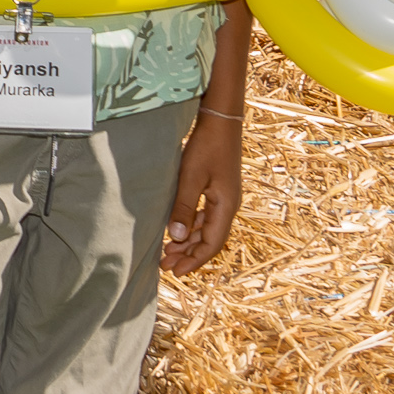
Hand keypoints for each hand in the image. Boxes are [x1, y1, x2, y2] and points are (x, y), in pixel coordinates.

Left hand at [163, 104, 244, 274]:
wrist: (221, 121)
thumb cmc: (206, 146)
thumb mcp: (190, 177)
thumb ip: (183, 207)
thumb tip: (175, 237)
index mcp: (226, 207)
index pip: (211, 244)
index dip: (194, 260)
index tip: (175, 272)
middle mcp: (229, 206)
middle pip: (209, 239)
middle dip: (188, 254)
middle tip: (164, 264)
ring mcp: (225, 198)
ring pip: (207, 229)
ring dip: (188, 241)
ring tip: (167, 250)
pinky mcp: (219, 190)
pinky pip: (206, 216)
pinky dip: (192, 226)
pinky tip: (177, 229)